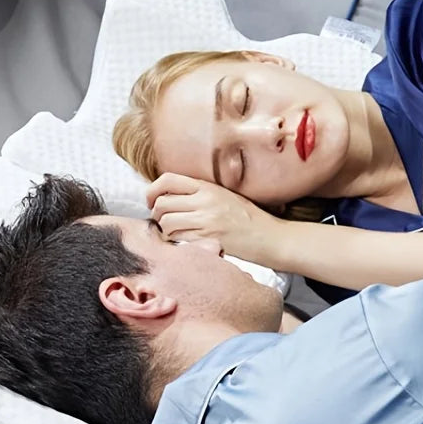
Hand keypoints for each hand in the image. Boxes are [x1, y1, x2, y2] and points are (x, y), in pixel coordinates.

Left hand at [146, 173, 280, 263]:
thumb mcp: (225, 196)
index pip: (167, 180)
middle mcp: (205, 201)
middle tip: (165, 223)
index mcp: (208, 187)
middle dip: (157, 215)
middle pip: (162, 204)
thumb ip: (200, 194)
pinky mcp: (208, 240)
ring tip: (176, 234)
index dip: (152, 191)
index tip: (152, 201)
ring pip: (166, 223)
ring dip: (166, 231)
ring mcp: (206, 221)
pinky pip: (179, 240)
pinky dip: (177, 242)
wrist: (271, 237)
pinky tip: (186, 243)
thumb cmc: (250, 219)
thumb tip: (171, 198)